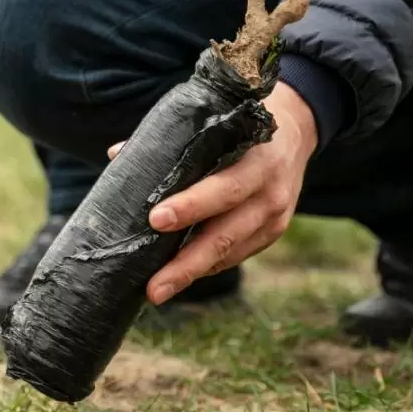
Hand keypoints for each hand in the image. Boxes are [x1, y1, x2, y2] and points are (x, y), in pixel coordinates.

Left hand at [108, 83, 317, 305]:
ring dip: (192, 273)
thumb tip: (117, 155)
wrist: (296, 130)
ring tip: (157, 291)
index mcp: (257, 158)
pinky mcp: (272, 233)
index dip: (191, 206)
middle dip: (186, 263)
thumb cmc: (239, 124)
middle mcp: (270, 191)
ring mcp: (275, 216)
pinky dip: (207, 265)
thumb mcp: (216, 120)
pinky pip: (236, 255)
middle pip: (225, 234)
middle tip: (153, 286)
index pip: (224, 187)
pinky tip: (181, 274)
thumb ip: (171, 140)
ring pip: (229, 252)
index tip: (155, 220)